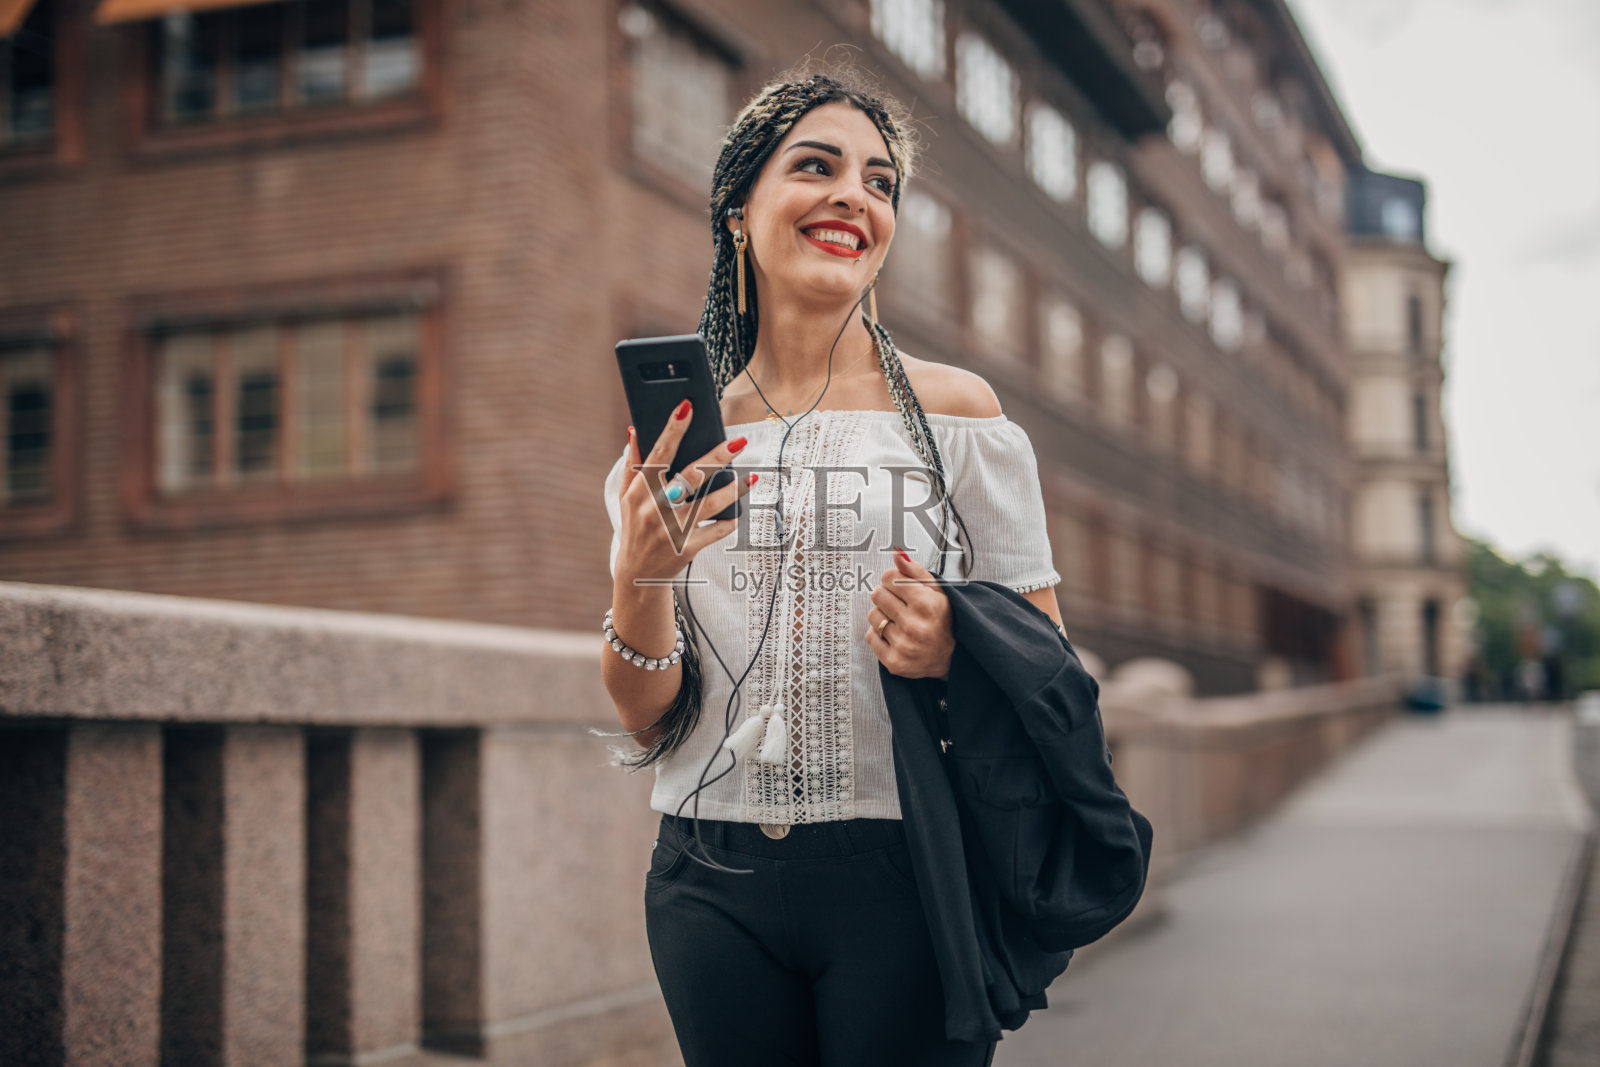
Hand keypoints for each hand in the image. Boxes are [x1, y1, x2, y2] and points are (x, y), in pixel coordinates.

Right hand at [613, 400, 756, 584]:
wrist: (638, 574)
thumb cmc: (634, 526)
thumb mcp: (626, 496)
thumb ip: (632, 463)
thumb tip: (635, 430)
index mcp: (640, 491)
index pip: (658, 454)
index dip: (672, 430)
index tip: (687, 407)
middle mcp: (655, 509)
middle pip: (691, 477)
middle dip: (716, 458)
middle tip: (738, 442)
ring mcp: (672, 530)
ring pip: (710, 505)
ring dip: (734, 491)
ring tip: (751, 478)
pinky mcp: (688, 549)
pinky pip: (716, 531)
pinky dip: (729, 520)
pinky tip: (739, 510)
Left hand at [864, 546, 953, 679]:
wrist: (951, 657)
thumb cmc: (943, 620)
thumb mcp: (937, 591)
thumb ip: (915, 571)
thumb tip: (897, 554)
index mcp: (926, 604)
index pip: (889, 577)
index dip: (892, 579)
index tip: (899, 586)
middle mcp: (914, 626)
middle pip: (877, 594)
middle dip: (886, 595)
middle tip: (899, 604)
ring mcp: (903, 646)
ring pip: (872, 615)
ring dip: (882, 615)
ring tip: (898, 620)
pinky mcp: (894, 661)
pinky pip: (870, 636)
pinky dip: (879, 634)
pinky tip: (895, 634)